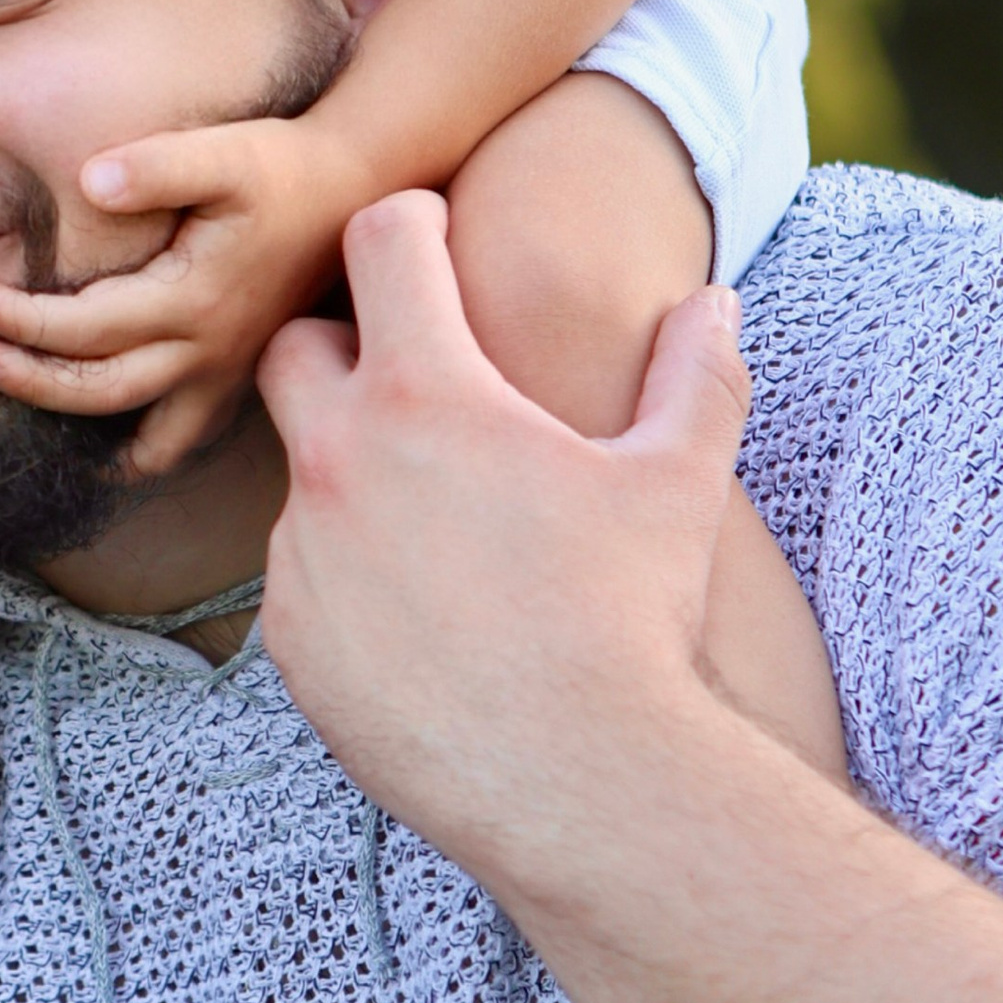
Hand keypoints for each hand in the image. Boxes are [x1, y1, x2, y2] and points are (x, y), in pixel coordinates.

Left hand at [0, 114, 362, 477]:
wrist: (356, 189)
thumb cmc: (285, 167)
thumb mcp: (226, 153)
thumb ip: (157, 166)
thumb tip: (87, 182)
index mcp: (192, 301)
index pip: (84, 329)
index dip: (22, 321)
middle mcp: (208, 352)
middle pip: (99, 391)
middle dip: (30, 381)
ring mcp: (228, 373)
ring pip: (145, 434)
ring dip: (81, 427)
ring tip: (28, 411)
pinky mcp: (241, 376)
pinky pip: (184, 436)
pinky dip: (143, 452)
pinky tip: (108, 451)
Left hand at [257, 189, 749, 874]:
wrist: (579, 780)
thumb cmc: (633, 617)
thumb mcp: (680, 480)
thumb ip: (695, 374)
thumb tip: (713, 303)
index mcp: (425, 393)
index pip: (379, 245)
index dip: (410, 223)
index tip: (434, 233)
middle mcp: (336, 459)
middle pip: (296, 349)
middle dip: (346, 342)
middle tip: (415, 371)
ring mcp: (299, 551)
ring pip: (302, 476)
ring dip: (357, 478)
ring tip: (448, 526)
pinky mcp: (289, 635)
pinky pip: (303, 577)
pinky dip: (350, 573)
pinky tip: (424, 611)